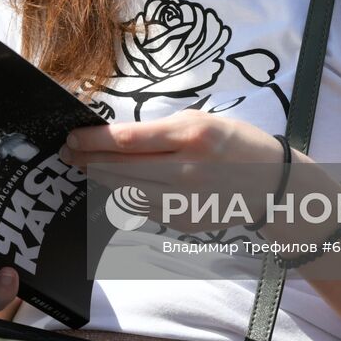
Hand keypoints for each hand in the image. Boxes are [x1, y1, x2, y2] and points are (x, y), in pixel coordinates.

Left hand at [59, 109, 287, 231]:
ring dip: (101, 178)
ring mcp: (185, 200)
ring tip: (85, 166)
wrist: (271, 183)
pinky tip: (114, 184)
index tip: (73, 136)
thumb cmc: (234, 142)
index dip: (94, 140)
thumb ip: (161, 129)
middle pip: (122, 168)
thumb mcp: (201, 120)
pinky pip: (144, 207)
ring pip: (127, 191)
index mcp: (192, 135)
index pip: (129, 140)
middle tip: (68, 152)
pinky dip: (126, 194)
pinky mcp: (183, 221)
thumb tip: (116, 137)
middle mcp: (187, 169)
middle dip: (89, 160)